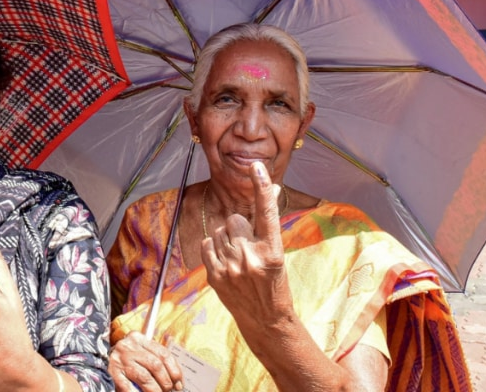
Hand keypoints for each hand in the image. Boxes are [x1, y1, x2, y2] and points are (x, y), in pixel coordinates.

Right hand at [110, 331, 182, 391]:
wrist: (98, 361)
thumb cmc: (126, 360)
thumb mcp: (139, 353)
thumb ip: (154, 359)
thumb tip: (174, 380)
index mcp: (138, 338)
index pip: (163, 353)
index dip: (175, 370)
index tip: (179, 383)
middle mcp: (128, 346)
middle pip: (156, 365)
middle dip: (166, 382)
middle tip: (169, 391)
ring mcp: (119, 360)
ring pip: (145, 377)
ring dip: (156, 390)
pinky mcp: (112, 374)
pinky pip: (130, 388)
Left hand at [200, 161, 293, 329]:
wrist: (266, 320)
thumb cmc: (275, 282)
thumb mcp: (278, 253)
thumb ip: (267, 224)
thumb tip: (270, 188)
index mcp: (273, 251)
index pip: (267, 213)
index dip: (262, 187)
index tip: (257, 166)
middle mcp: (251, 258)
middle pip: (234, 220)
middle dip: (239, 228)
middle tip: (248, 246)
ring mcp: (231, 268)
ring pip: (219, 232)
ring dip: (227, 239)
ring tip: (239, 258)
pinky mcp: (215, 275)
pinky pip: (207, 244)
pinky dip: (214, 249)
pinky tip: (227, 263)